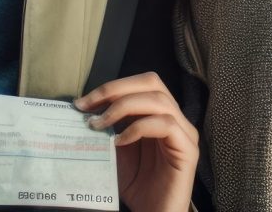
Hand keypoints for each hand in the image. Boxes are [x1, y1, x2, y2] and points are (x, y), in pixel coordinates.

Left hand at [75, 72, 197, 211]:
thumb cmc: (139, 189)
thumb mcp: (118, 154)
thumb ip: (111, 131)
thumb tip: (86, 112)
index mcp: (161, 115)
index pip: (141, 84)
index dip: (112, 87)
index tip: (83, 102)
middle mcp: (177, 118)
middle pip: (152, 82)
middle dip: (116, 89)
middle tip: (89, 106)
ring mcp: (185, 133)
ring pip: (159, 100)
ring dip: (123, 107)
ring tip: (99, 124)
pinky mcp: (188, 150)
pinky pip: (166, 125)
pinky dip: (139, 127)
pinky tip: (120, 141)